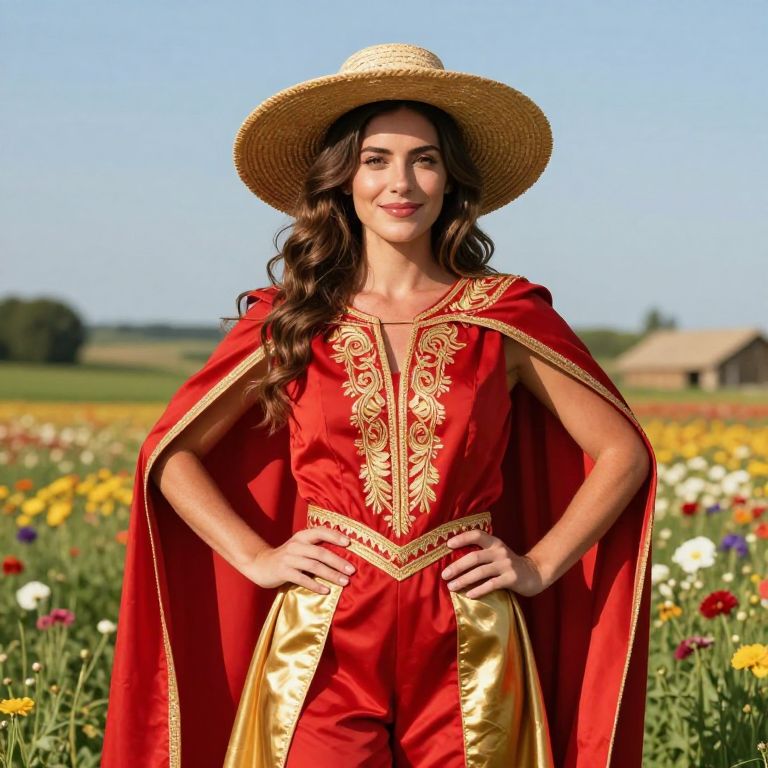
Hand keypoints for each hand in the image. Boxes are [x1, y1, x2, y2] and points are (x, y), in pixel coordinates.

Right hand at [240, 527, 355, 594]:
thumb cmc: (286, 557)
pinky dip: (315, 585)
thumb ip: (315, 547)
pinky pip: (302, 579)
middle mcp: (295, 545)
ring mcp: (289, 558)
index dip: (335, 536)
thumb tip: (341, 555)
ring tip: (344, 582)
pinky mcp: (283, 572)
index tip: (349, 543)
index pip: (320, 532)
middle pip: (320, 552)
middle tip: (352, 570)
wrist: (260, 564)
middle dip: (338, 561)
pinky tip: (326, 591)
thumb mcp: (299, 546)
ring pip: (314, 566)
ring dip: (331, 574)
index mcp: (301, 536)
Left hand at [441, 529, 547, 598]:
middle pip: (475, 557)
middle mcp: (500, 551)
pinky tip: (469, 595)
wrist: (534, 573)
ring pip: (481, 572)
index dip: (462, 538)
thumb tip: (454, 560)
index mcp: (494, 542)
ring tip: (452, 587)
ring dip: (464, 580)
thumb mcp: (497, 553)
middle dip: (457, 566)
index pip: (477, 535)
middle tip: (444, 575)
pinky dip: (479, 590)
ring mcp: (506, 565)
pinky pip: (492, 584)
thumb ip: (482, 553)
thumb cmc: (508, 564)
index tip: (448, 545)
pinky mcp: (511, 578)